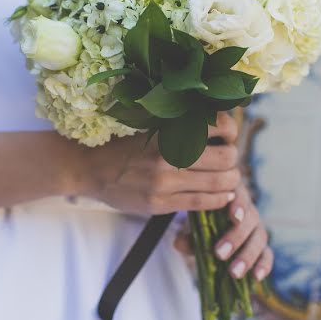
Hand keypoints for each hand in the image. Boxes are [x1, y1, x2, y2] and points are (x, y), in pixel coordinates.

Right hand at [85, 112, 240, 215]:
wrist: (87, 167)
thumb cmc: (122, 140)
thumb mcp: (148, 118)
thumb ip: (178, 116)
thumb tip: (215, 116)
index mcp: (168, 127)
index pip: (220, 126)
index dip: (231, 131)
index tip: (227, 136)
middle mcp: (169, 153)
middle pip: (227, 158)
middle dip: (233, 159)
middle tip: (227, 159)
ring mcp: (165, 181)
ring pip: (221, 184)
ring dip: (231, 181)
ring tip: (228, 179)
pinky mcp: (160, 203)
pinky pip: (203, 203)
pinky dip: (219, 199)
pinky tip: (220, 195)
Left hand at [173, 180, 273, 281]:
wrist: (211, 225)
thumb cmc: (203, 218)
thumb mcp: (194, 222)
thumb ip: (189, 232)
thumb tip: (179, 243)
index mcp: (233, 196)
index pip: (240, 196)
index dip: (239, 205)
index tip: (233, 217)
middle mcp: (248, 210)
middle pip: (250, 219)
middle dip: (236, 238)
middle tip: (220, 253)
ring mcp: (257, 228)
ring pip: (259, 238)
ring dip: (247, 256)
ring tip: (234, 273)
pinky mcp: (262, 246)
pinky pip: (267, 254)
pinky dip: (264, 265)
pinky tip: (256, 277)